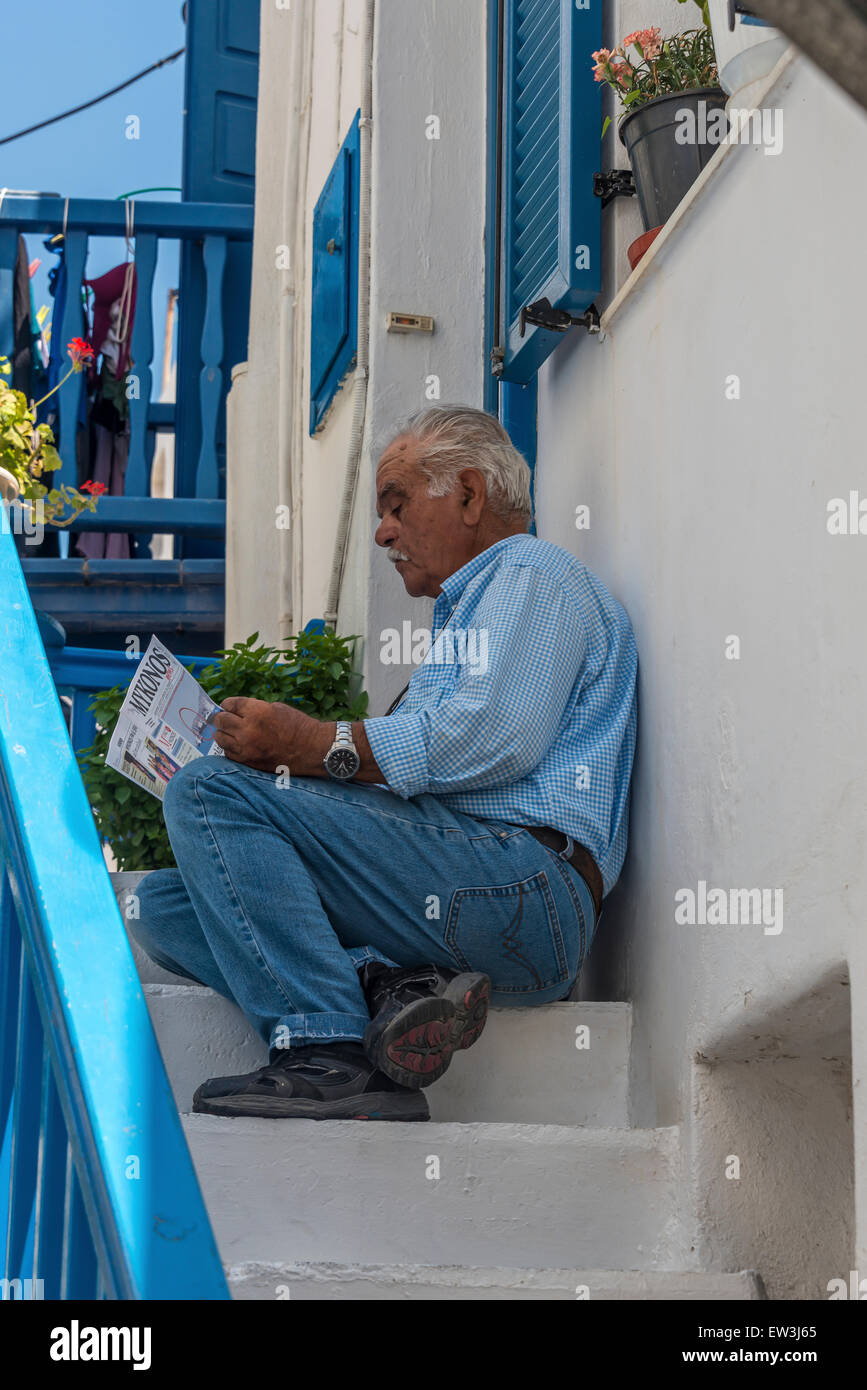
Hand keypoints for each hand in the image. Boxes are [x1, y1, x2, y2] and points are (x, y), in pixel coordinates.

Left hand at [213, 697, 327, 772]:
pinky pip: (228, 753)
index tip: (228, 706)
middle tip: (227, 718)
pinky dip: (231, 748)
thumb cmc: (298, 726)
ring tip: (231, 732)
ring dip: (224, 733)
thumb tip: (236, 712)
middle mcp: (248, 729)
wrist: (312, 749)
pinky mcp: (249, 761)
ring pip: (220, 738)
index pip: (229, 704)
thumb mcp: (276, 708)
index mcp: (257, 711)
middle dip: (223, 718)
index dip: (228, 704)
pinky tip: (239, 745)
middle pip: (221, 721)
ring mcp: (247, 747)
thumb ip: (254, 709)